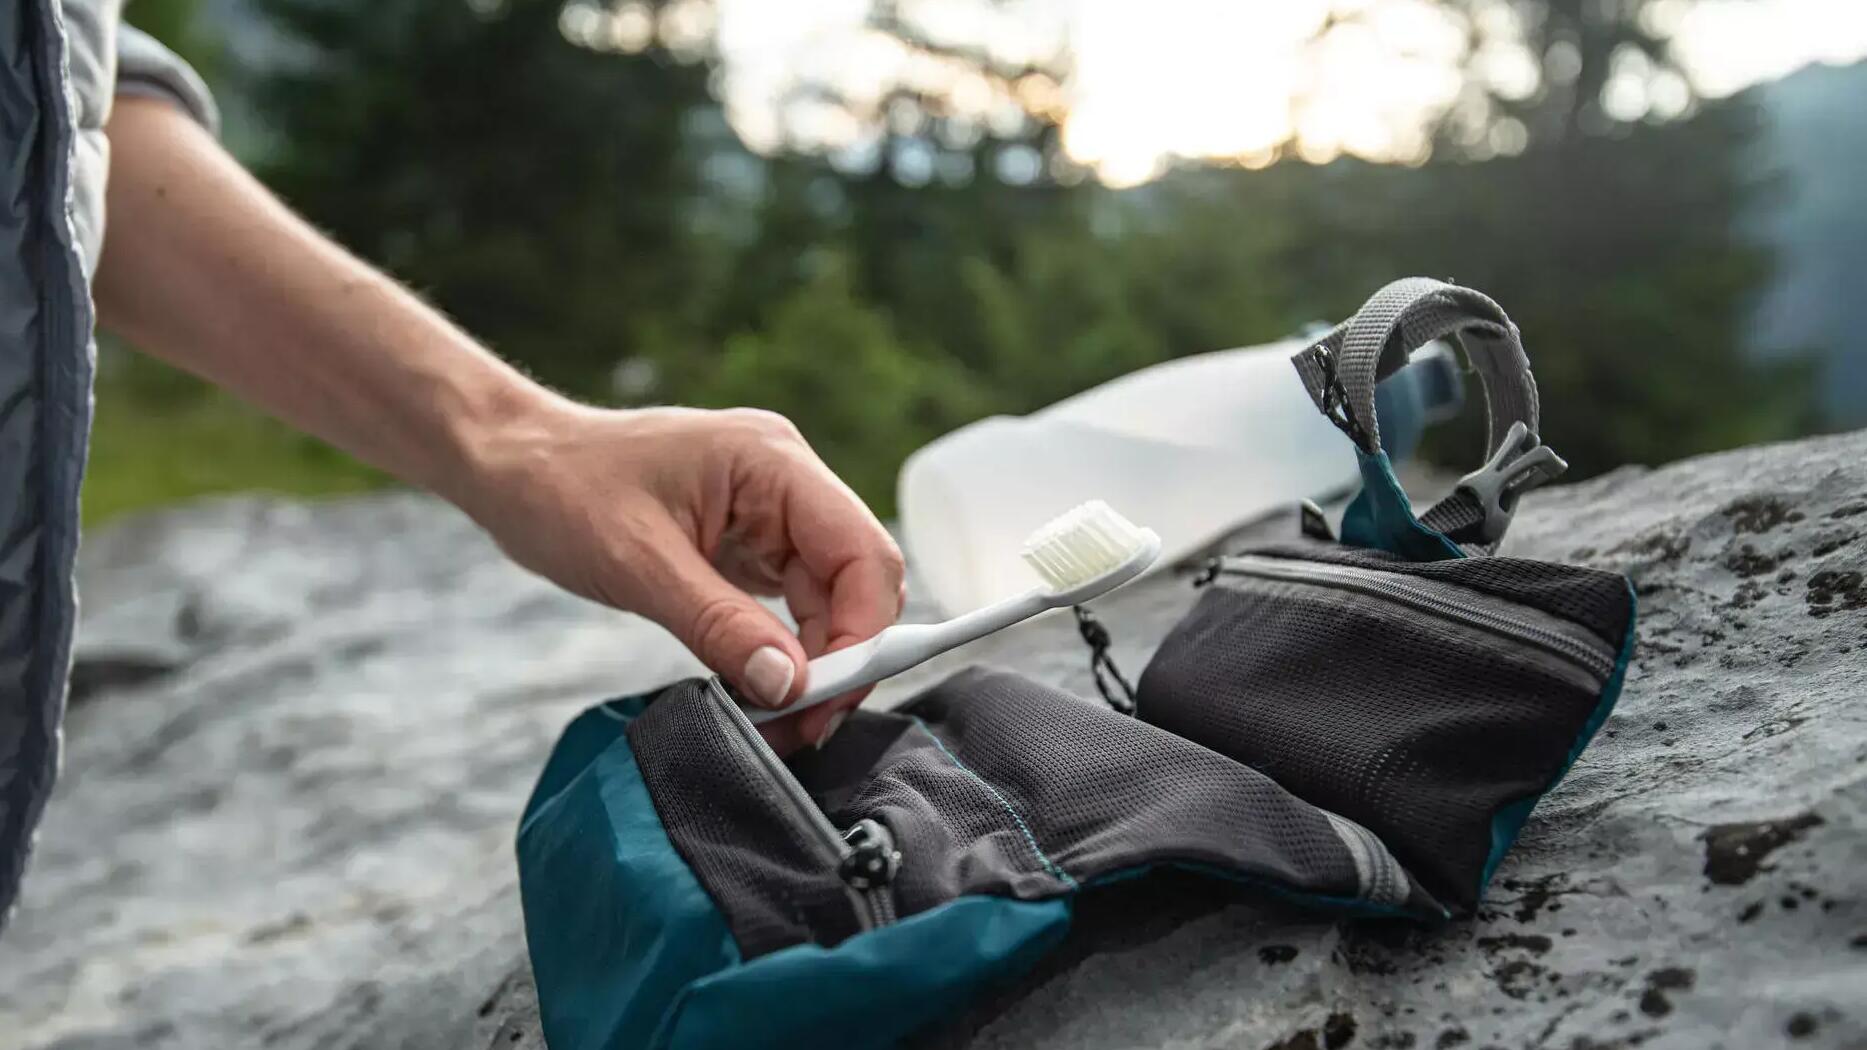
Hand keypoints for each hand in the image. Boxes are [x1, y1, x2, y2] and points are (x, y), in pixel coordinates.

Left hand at [454, 401, 905, 753]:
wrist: (511, 464)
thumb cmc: (562, 488)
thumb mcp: (639, 565)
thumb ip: (720, 626)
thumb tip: (790, 686)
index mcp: (773, 461)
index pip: (862, 551)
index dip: (860, 631)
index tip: (822, 698)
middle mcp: (785, 478)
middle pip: (858, 577)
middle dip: (842, 654)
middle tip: (803, 724)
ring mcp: (769, 509)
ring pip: (830, 595)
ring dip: (814, 658)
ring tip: (778, 718)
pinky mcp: (748, 538)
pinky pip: (791, 599)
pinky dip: (782, 647)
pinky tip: (760, 685)